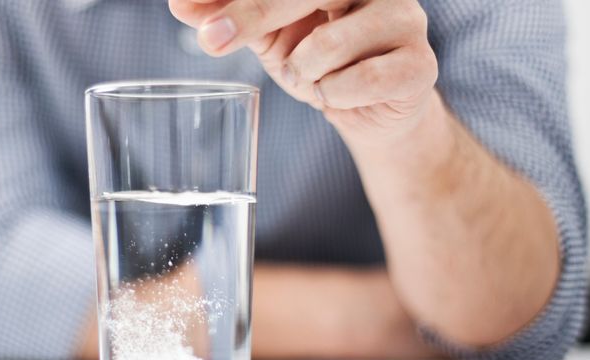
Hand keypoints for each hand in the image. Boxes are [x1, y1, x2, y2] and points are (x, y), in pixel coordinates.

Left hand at [169, 0, 438, 141]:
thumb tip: (179, 5)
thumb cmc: (320, 60)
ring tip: (313, 78)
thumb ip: (228, 15)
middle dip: (252, 14)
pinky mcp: (420, 65)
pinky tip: (339, 94)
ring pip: (327, 46)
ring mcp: (406, 20)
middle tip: (211, 39)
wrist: (372, 109)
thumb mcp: (267, 34)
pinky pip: (359, 82)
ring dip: (303, 74)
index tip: (188, 4)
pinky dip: (333, 97)